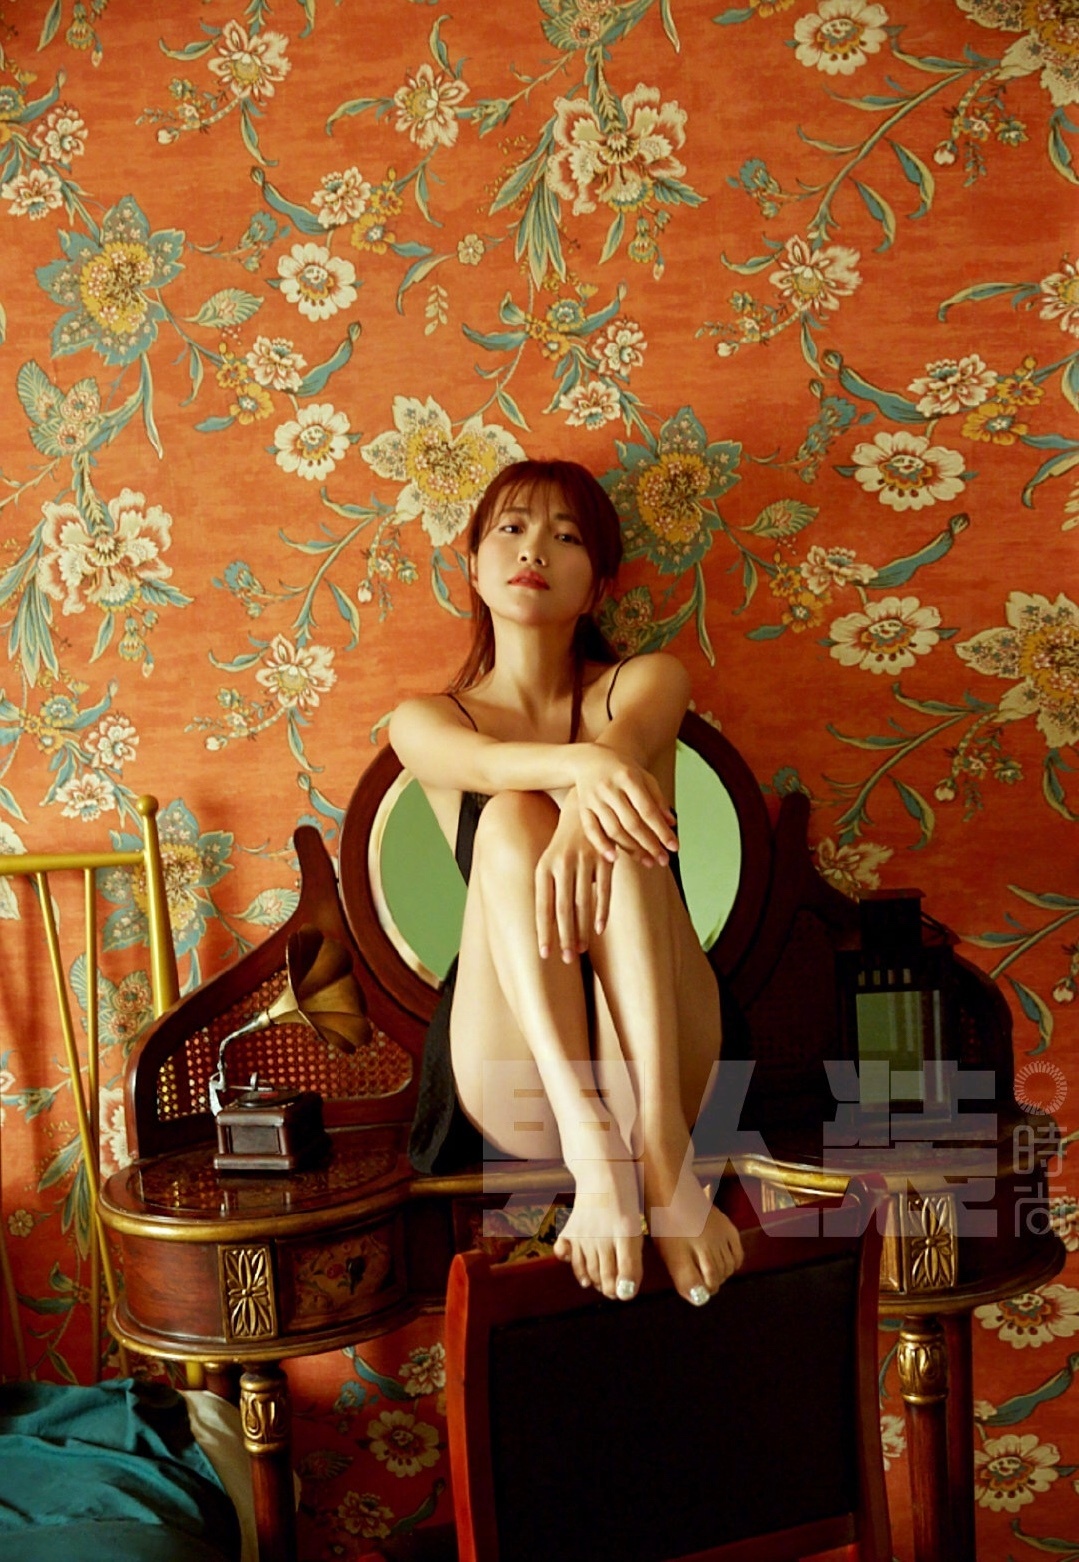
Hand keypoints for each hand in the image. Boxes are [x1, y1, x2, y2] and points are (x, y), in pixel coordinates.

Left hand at [534, 797, 612, 961]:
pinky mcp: (603, 859)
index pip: (542, 906)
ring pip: (582, 903)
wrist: (582, 809)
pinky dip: (601, 911)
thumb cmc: (563, 846)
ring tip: (579, 950)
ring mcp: (583, 862)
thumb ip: (548, 891)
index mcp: (544, 868)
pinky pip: (603, 890)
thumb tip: (545, 926)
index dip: (543, 932)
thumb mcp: (549, 863)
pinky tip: (598, 929)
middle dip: (563, 937)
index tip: (544, 955)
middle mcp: (561, 865)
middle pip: (562, 909)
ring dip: (581, 929)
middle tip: (565, 959)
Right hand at [572, 745, 677, 865]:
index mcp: (628, 777)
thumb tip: (671, 823)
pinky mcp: (582, 807)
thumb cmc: (622, 770)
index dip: (661, 830)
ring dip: (631, 849)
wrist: (589, 759)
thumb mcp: (643, 777)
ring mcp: (594, 799)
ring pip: (613, 829)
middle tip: (663, 860)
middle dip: (649, 844)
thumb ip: (657, 799)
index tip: (674, 847)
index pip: (647, 810)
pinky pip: (591, 830)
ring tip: (648, 862)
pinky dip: (601, 845)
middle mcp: (610, 788)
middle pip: (631, 823)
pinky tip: (614, 859)